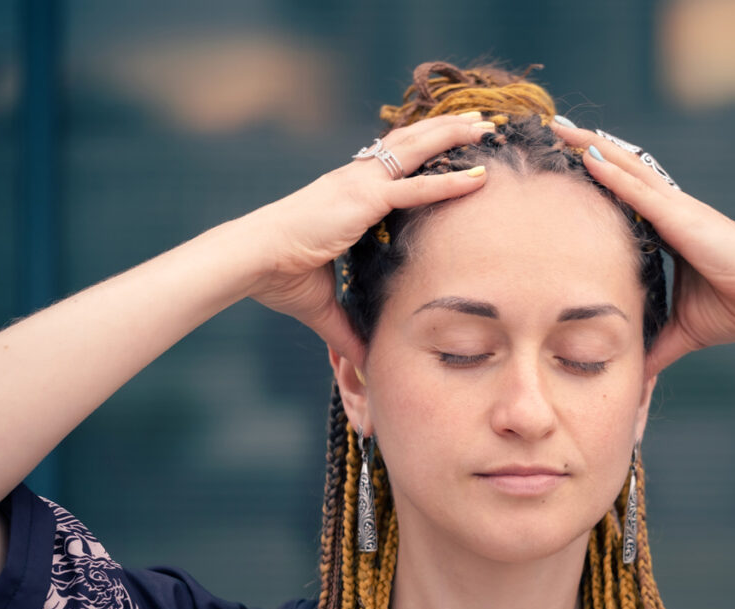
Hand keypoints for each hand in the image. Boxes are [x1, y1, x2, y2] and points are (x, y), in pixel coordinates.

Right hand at [241, 113, 492, 366]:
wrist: (249, 261)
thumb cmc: (275, 276)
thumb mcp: (321, 306)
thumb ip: (345, 330)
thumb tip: (362, 362)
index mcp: (345, 194)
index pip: (389, 163)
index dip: (417, 149)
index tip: (443, 141)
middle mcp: (354, 180)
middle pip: (407, 144)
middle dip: (443, 129)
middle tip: (477, 120)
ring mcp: (359, 185)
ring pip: (416, 150)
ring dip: (452, 136)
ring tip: (485, 125)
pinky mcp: (363, 200)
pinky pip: (415, 188)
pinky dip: (449, 182)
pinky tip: (480, 177)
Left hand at [551, 122, 734, 376]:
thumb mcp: (686, 330)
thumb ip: (658, 347)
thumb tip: (638, 374)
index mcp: (671, 230)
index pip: (626, 197)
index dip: (599, 178)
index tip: (567, 167)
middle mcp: (671, 212)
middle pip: (621, 170)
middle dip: (587, 149)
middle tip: (553, 132)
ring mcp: (676, 210)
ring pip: (626, 167)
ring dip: (591, 146)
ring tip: (559, 129)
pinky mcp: (682, 217)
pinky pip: (638, 190)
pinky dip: (610, 173)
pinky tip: (585, 156)